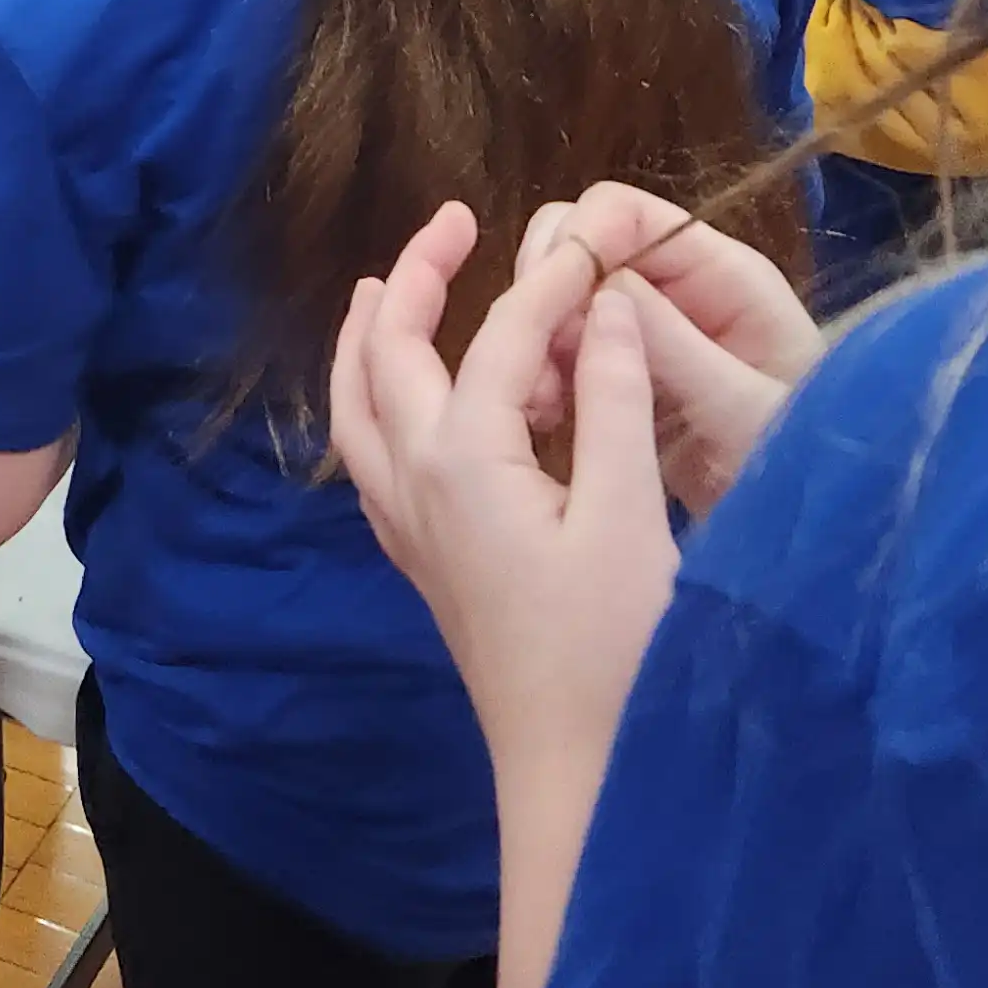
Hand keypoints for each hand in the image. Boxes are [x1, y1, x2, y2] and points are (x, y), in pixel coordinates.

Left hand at [330, 207, 678, 785]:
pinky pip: (370, 456)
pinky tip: (401, 401)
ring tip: (385, 288)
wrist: (572, 766)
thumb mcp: (629, 516)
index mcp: (463, 459)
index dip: (550, 282)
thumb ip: (615, 402)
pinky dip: (373, 402)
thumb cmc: (611, 648)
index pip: (501, 337)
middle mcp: (414, 482)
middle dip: (414, 279)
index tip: (595, 240)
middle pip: (391, 356)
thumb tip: (604, 305)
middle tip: (453, 221)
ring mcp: (408, 526)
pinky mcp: (422, 561)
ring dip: (370, 339)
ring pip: (358, 408)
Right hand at [514, 185, 819, 516]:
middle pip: (582, 240)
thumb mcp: (741, 408)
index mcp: (720, 274)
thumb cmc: (800, 462)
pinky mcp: (627, 370)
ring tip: (538, 403)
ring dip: (537, 334)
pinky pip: (563, 345)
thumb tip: (598, 284)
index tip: (547, 302)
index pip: (625, 212)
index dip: (578, 241)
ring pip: (563, 294)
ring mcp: (650, 327)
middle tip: (532, 359)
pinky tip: (544, 416)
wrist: (810, 526)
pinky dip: (541, 370)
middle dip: (547, 287)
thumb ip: (674, 344)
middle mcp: (679, 285)